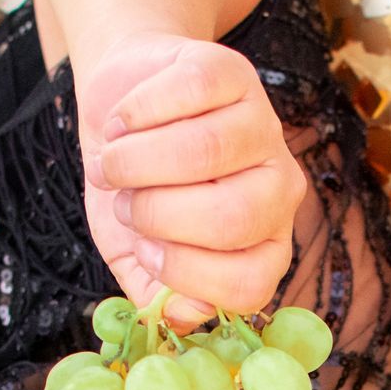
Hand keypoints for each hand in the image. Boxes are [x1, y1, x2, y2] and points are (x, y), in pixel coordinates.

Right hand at [74, 32, 306, 329]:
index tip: (144, 251)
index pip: (249, 284)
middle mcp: (279, 189)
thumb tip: (187, 315)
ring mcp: (262, 127)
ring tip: (112, 165)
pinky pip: (186, 94)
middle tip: (124, 204)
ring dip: (135, 163)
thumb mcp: (136, 253)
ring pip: (205, 152)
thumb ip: (157, 294)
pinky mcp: (234, 74)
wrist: (117, 109)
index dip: (184, 275)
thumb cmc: (134, 189)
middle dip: (155, 215)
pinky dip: (133, 114)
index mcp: (264, 245)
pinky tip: (119, 125)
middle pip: (232, 218)